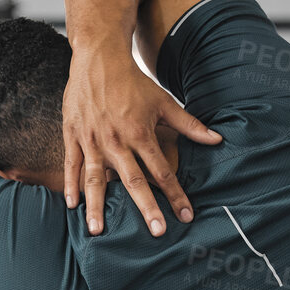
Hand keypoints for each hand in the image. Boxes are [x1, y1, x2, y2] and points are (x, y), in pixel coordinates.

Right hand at [61, 48, 221, 235]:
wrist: (98, 58)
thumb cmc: (133, 81)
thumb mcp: (164, 101)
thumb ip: (189, 124)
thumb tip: (217, 139)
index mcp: (140, 133)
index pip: (163, 171)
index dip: (176, 194)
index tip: (185, 215)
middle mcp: (117, 141)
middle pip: (134, 181)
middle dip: (146, 208)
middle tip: (156, 232)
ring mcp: (93, 140)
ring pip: (96, 179)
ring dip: (98, 206)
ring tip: (98, 230)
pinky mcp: (73, 135)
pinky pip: (72, 165)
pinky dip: (71, 185)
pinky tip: (73, 205)